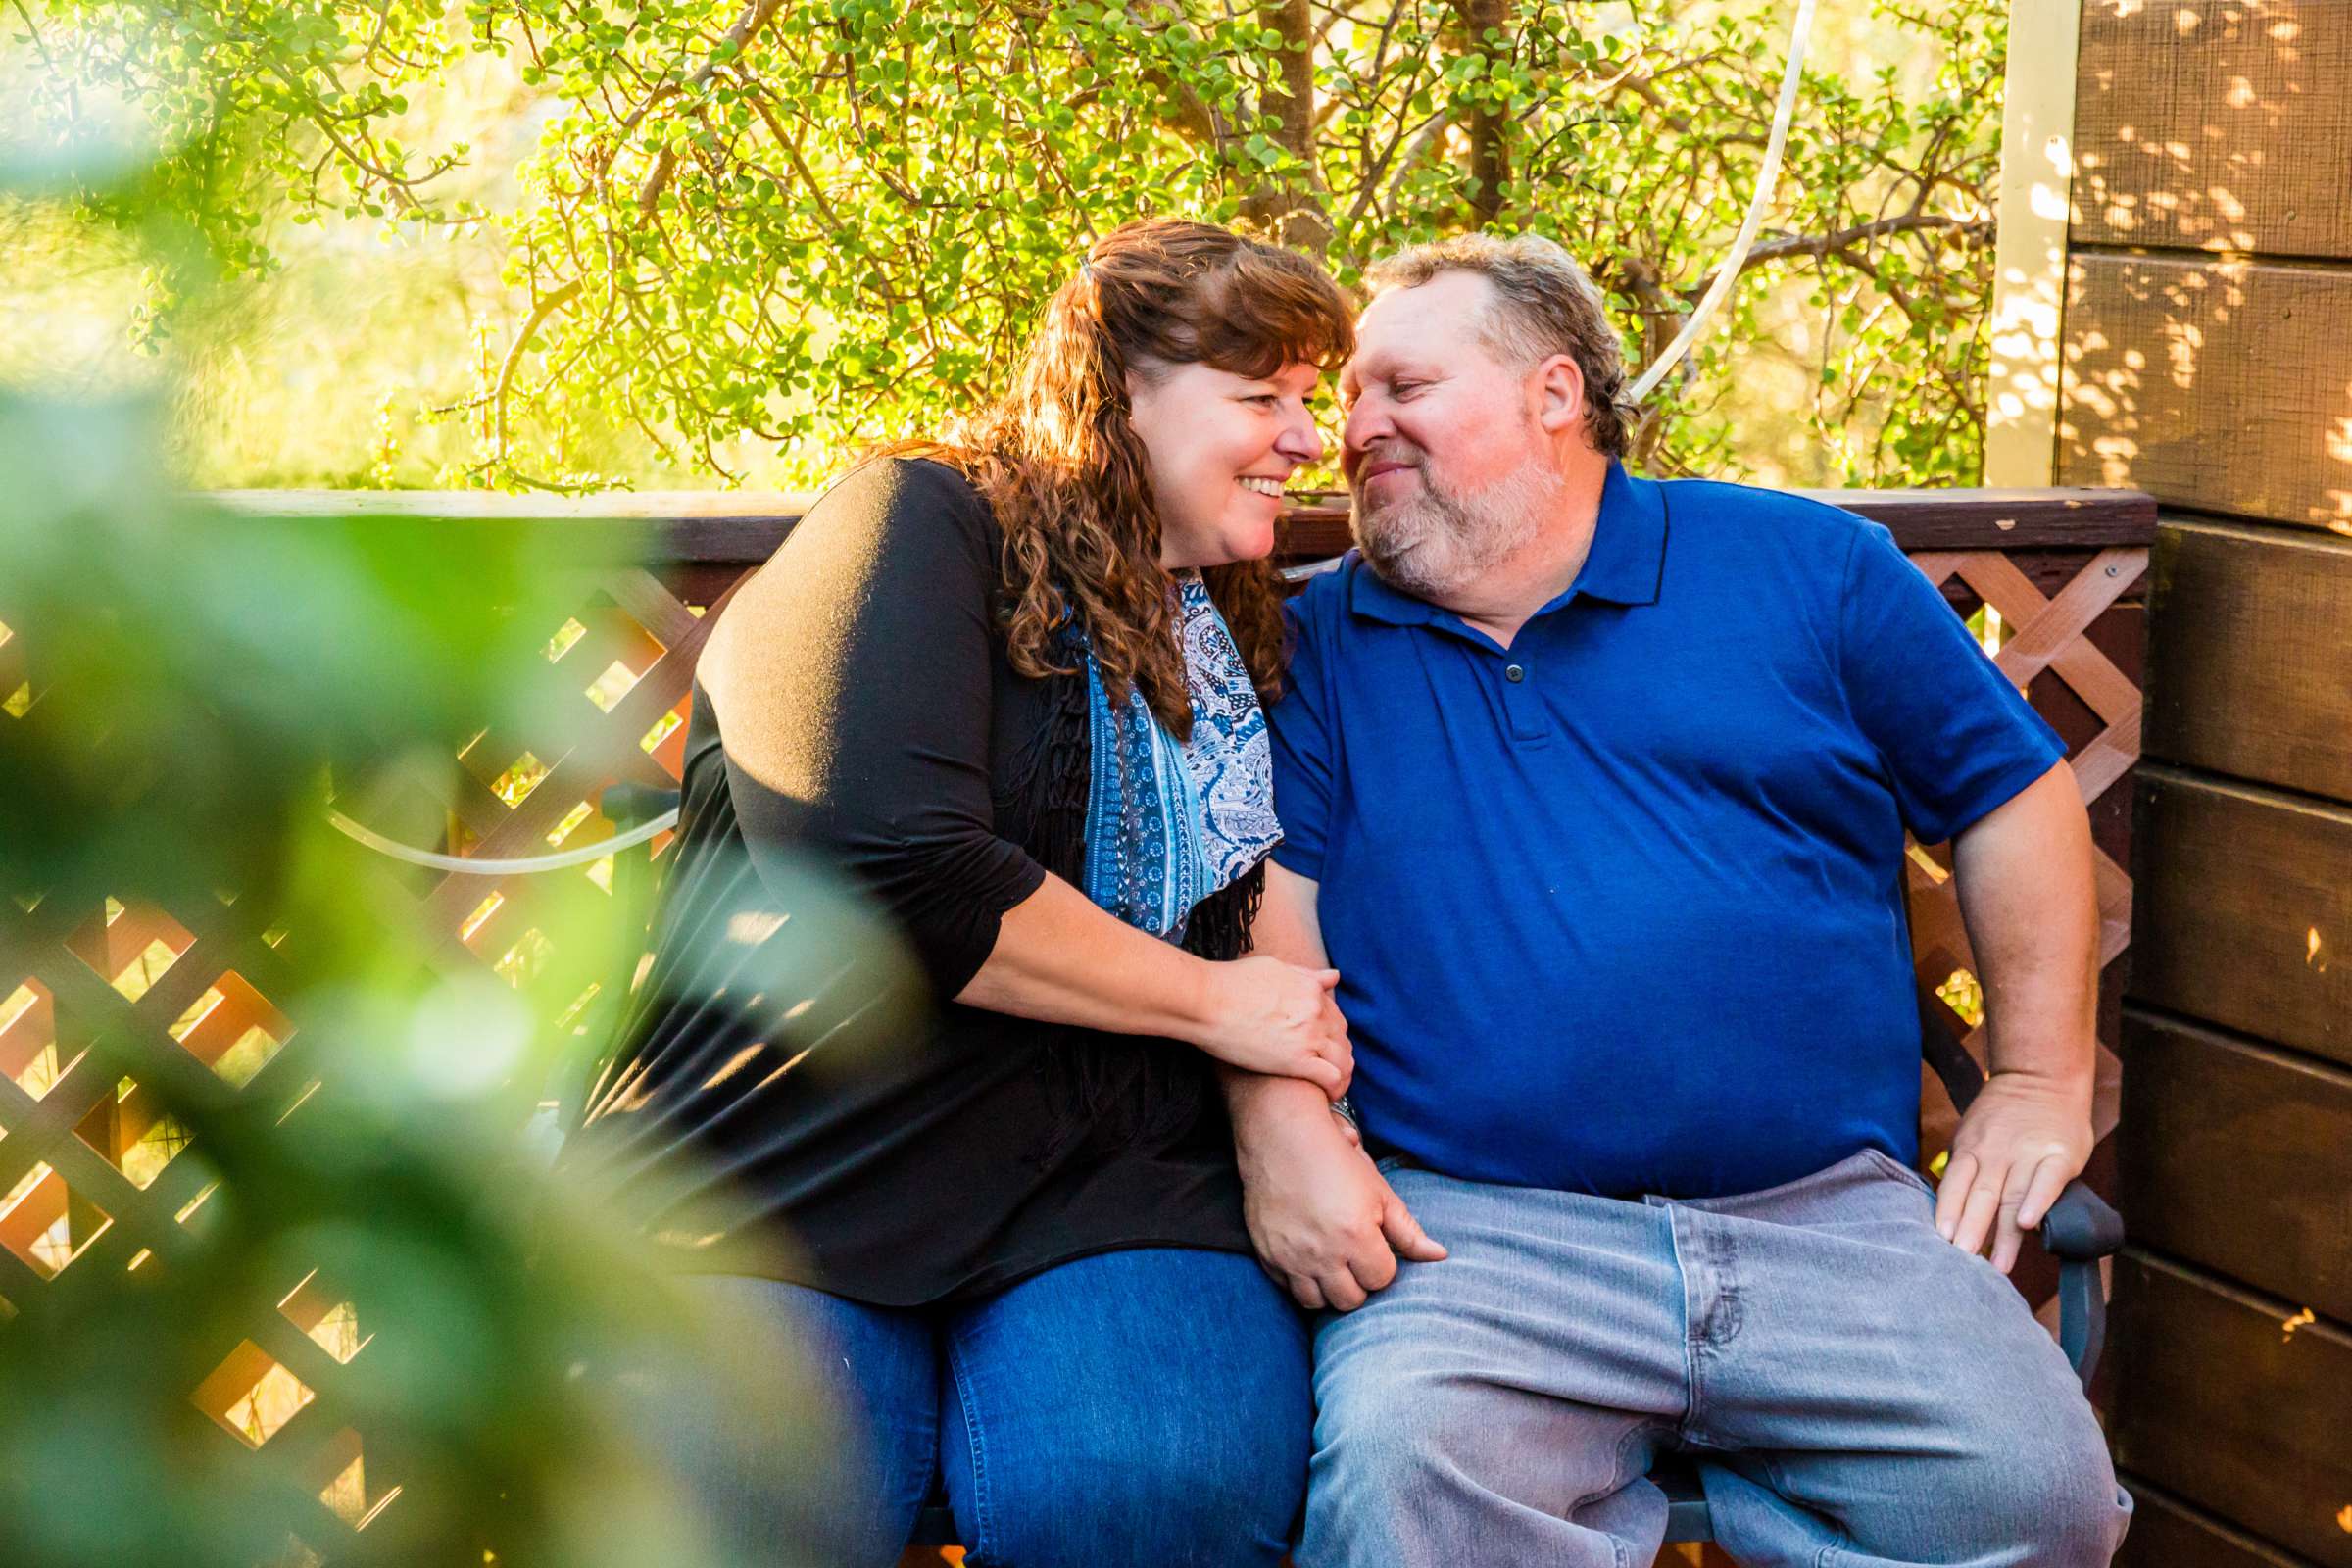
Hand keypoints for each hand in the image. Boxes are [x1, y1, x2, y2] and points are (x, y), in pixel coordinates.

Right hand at [1191, 956, 1352, 1097]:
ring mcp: (1309, 1036)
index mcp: (1311, 990)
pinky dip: (1335, 1089)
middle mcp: (1317, 1012)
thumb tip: (1334, 977)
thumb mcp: (1275, 968)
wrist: (1206, 1001)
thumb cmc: (1231, 983)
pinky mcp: (1297, 1061)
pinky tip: (1326, 1096)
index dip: (1331, 1033)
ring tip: (1329, 1086)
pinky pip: (1332, 1078)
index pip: (1336, 1016)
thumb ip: (1307, 975)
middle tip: (1323, 1067)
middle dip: (1336, 1054)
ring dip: (1341, 1074)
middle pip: (1342, 1038)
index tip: (1321, 1045)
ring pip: (1344, 1060)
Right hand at [1231, 1079, 1444, 1309]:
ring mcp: (1292, 1257)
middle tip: (1354, 1257)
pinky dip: (1301, 1281)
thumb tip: (1440, 1256)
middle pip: (1351, 1300)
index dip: (1382, 1264)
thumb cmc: (1335, 1160)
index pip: (1381, 1279)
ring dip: (1329, 1288)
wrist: (1281, 1137)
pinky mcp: (1268, 1255)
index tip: (1374, 1245)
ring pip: (1317, 1303)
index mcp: (1356, 1236)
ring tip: (1332, 1263)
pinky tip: (1307, 1258)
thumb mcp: (1379, 1192)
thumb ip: (1408, 1232)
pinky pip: (1288, 1290)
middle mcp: (1323, 1253)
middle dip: (1358, 1282)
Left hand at [1935, 1070, 2092, 1273]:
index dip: (1947, 1213)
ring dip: (2005, 1234)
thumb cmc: (2003, 1117)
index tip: (1940, 1244)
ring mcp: (2028, 1153)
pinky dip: (2038, 1202)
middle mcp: (1996, 1152)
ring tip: (1998, 1266)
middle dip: (1970, 1231)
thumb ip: (1965, 1171)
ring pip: (2013, 1196)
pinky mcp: (2059, 1155)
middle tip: (1961, 1264)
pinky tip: (2030, 1225)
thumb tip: (1950, 1214)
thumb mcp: (1972, 1136)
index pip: (1954, 1185)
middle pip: (1980, 1196)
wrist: (2041, 1077)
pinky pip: (2048, 1181)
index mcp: (1970, 1149)